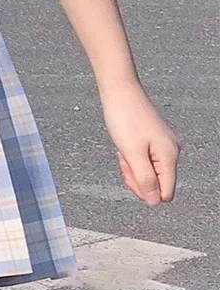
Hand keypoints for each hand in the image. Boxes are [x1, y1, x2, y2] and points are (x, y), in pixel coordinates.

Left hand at [100, 80, 180, 205]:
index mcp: (170, 156)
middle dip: (136, 176)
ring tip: (122, 147)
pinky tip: (122, 143)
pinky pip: (142, 157)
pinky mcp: (151, 136)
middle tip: (123, 158)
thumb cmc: (124, 117)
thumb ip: (144, 179)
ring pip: (147, 169)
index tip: (128, 173)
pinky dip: (130, 154)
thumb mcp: (132, 153)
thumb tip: (153, 202)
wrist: (118, 88)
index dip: (145, 190)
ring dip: (131, 164)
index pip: (165, 192)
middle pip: (156, 182)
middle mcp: (170, 150)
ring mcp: (161, 143)